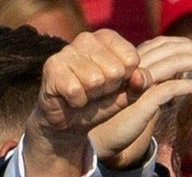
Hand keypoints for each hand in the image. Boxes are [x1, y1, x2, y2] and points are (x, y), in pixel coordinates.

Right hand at [22, 29, 150, 176]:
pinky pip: (76, 91)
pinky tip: (72, 99)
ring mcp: (67, 51)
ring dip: (93, 96)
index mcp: (108, 39)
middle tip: (97, 92)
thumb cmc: (101, 102)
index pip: (132, 59)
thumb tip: (140, 77)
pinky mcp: (51, 67)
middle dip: (109, 89)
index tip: (115, 84)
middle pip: (115, 71)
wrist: (71, 122)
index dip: (127, 80)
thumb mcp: (127, 95)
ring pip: (95, 80)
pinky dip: (77, 102)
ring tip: (85, 94)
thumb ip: (140, 84)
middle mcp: (87, 39)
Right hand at [90, 36, 191, 169]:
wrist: (101, 138)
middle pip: (168, 49)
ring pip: (171, 63)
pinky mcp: (140, 101)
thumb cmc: (121, 117)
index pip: (161, 44)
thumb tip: (181, 73)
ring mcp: (136, 83)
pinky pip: (168, 89)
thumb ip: (157, 82)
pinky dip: (187, 86)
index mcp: (133, 63)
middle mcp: (133, 68)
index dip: (184, 43)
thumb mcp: (141, 94)